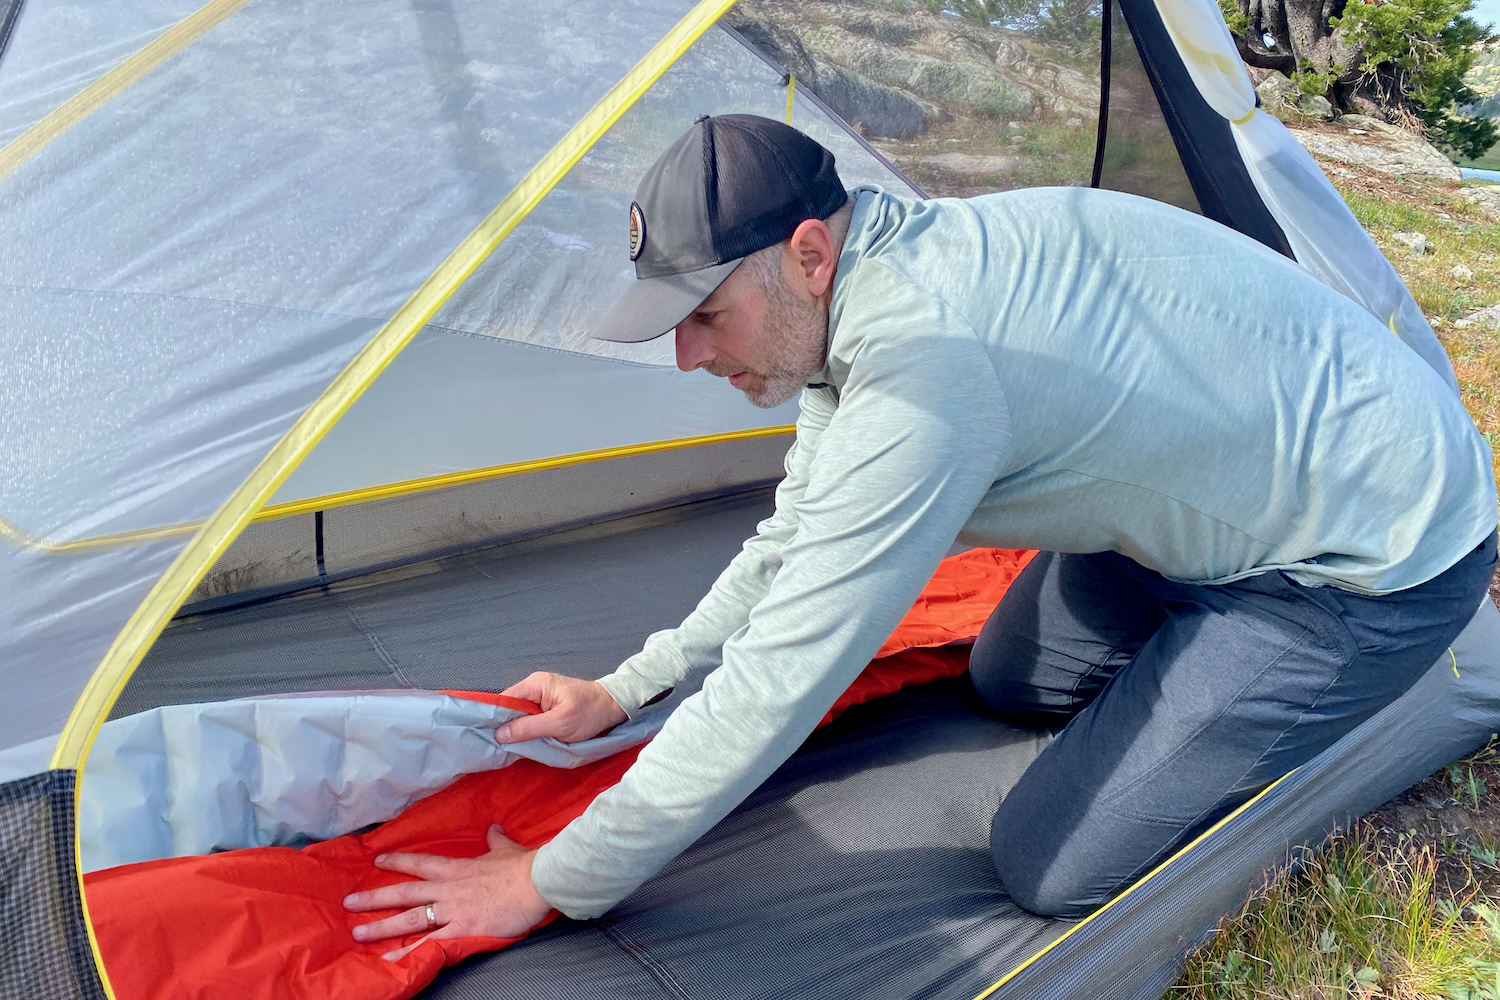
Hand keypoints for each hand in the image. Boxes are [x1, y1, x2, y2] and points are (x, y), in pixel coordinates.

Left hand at [343, 824, 551, 960]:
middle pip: (404, 892)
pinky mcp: (461, 929)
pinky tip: (389, 960)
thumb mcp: (506, 848)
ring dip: (381, 926)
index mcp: (457, 868)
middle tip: (348, 903)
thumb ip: (495, 840)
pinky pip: (428, 943)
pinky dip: (407, 952)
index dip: (397, 862)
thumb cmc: (523, 865)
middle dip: (374, 898)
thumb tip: (494, 828)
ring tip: (358, 933)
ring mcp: (452, 910)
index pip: (420, 863)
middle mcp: (447, 889)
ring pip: (409, 918)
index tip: (377, 861)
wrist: (536, 881)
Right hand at [495, 672, 627, 744]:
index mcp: (536, 684)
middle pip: (509, 707)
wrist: (614, 706)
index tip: (485, 737)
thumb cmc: (589, 713)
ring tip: (508, 746)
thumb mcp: (559, 724)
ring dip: (516, 729)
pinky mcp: (546, 705)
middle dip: (505, 726)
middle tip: (497, 747)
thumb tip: (499, 734)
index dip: (494, 718)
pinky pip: (529, 716)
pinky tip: (523, 740)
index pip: (504, 700)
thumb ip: (529, 728)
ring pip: (518, 714)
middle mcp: (534, 686)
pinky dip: (526, 728)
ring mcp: (540, 695)